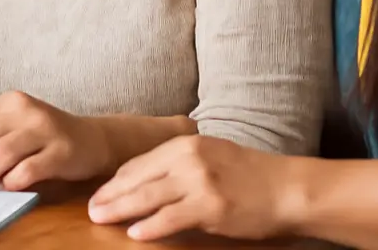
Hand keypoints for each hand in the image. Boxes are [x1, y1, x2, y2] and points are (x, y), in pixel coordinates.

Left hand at [0, 91, 108, 190]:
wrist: (92, 139)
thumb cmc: (45, 138)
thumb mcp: (14, 127)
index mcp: (9, 101)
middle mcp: (25, 109)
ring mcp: (45, 129)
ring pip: (3, 152)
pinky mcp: (61, 151)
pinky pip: (29, 168)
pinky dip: (11, 181)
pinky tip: (4, 188)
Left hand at [87, 135, 300, 241]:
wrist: (287, 188)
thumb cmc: (250, 175)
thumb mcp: (210, 156)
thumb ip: (179, 164)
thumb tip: (147, 181)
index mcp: (184, 144)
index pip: (139, 163)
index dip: (116, 180)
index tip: (99, 192)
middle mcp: (187, 159)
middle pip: (137, 179)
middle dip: (110, 195)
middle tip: (90, 208)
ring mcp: (198, 182)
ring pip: (148, 198)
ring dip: (120, 210)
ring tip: (100, 219)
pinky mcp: (210, 206)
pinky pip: (172, 218)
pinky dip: (151, 226)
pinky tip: (135, 233)